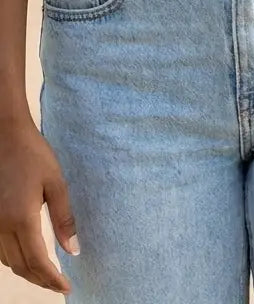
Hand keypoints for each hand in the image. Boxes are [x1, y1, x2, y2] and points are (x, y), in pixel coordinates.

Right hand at [0, 118, 76, 295]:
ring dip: (26, 272)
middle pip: (21, 267)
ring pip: (7, 261)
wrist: (5, 137)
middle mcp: (1, 227)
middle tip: (59, 285)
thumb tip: (73, 249)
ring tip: (47, 275)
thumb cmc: (33, 155)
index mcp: (22, 219)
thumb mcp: (55, 183)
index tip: (66, 288)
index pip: (38, 261)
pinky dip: (14, 260)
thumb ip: (64, 218)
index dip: (52, 279)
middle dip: (40, 280)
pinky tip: (27, 256)